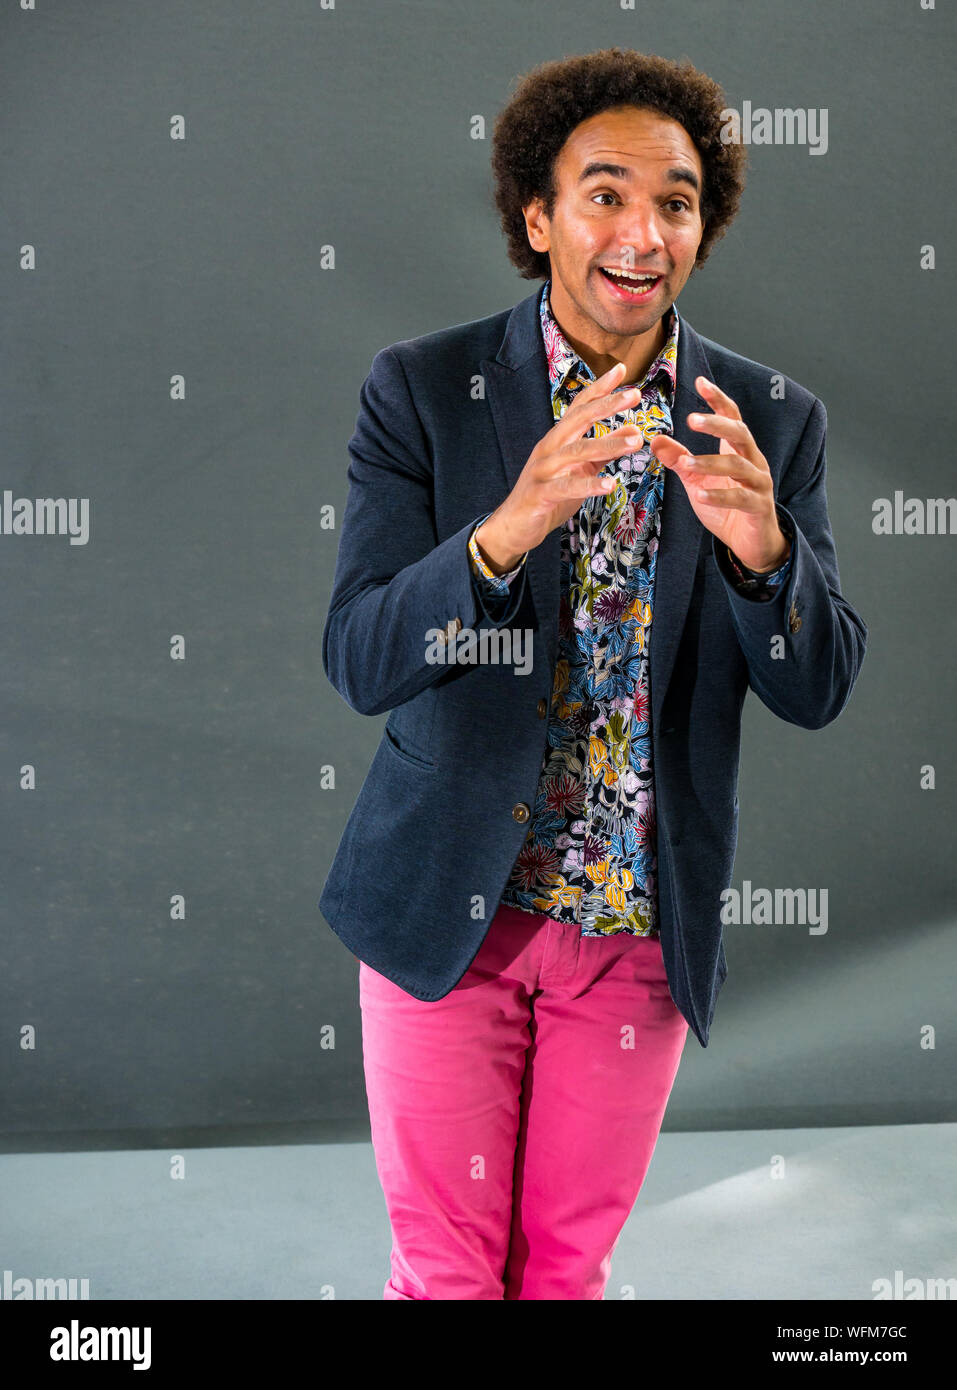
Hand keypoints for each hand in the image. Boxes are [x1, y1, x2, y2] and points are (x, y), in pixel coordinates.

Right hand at [475, 360, 643, 571]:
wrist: (514, 526)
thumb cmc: (548, 496)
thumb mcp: (580, 469)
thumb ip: (603, 450)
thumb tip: (631, 432)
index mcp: (558, 439)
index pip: (580, 406)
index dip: (600, 388)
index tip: (622, 370)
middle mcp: (549, 448)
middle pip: (578, 419)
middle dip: (607, 405)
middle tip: (634, 395)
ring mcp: (543, 469)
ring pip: (576, 451)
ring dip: (608, 445)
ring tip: (635, 442)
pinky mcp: (540, 493)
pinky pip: (567, 486)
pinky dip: (590, 484)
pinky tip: (610, 485)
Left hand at [648, 376, 790, 571]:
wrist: (750, 542)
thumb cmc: (725, 506)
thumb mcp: (697, 480)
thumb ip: (680, 460)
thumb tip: (655, 439)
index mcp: (739, 451)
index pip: (732, 417)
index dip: (718, 399)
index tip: (699, 381)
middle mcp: (753, 461)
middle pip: (740, 434)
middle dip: (716, 425)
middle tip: (691, 419)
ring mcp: (759, 484)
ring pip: (738, 466)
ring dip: (710, 462)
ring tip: (686, 463)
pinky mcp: (758, 507)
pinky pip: (740, 498)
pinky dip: (720, 496)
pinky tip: (699, 494)